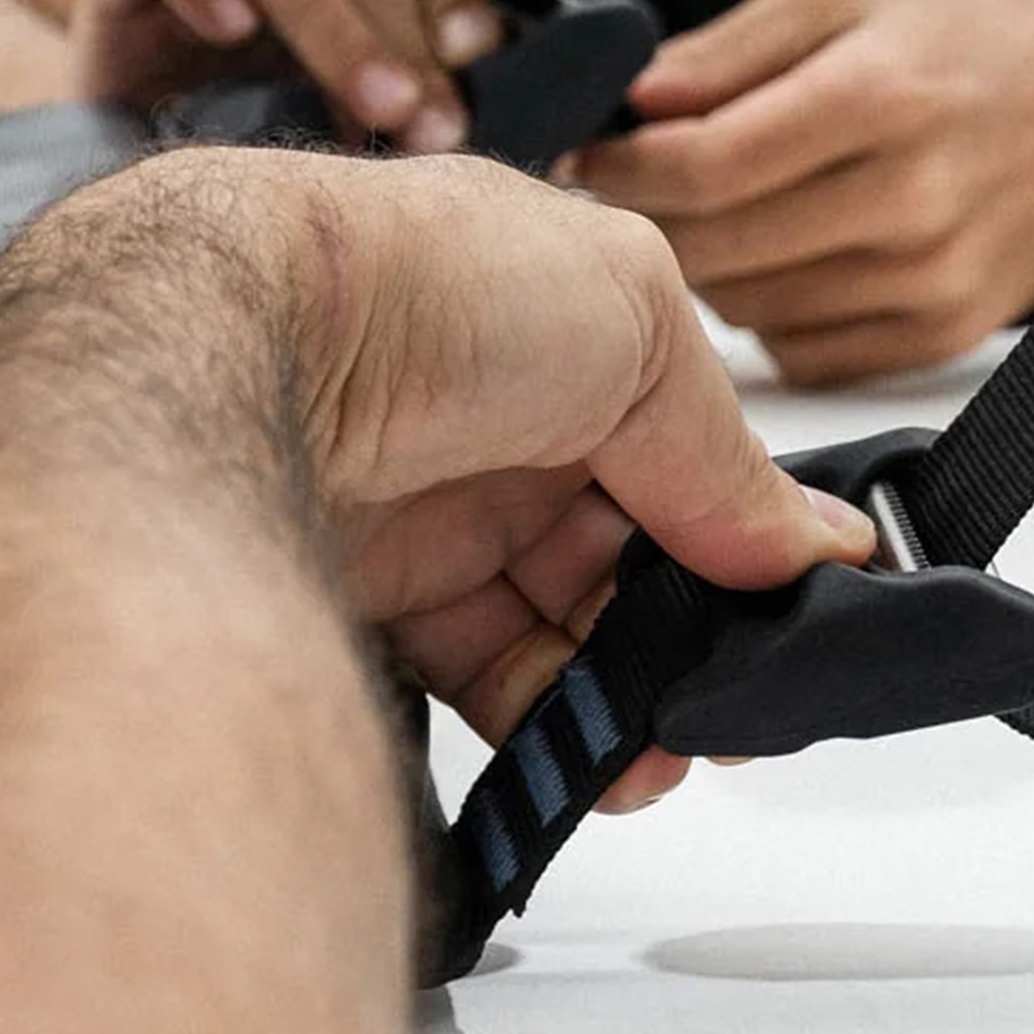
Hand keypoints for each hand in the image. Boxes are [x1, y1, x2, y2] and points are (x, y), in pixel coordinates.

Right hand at [65, 0, 503, 145]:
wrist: (137, 138)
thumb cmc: (265, 116)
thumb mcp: (356, 99)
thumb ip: (420, 79)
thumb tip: (489, 97)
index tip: (476, 54)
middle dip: (403, 35)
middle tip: (430, 125)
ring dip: (332, 24)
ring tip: (370, 107)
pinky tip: (230, 29)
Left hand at [159, 152, 871, 796]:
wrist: (232, 346)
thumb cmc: (419, 279)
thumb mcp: (639, 323)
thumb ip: (724, 451)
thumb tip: (800, 544)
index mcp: (566, 328)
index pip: (680, 451)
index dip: (738, 533)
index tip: (791, 606)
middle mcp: (495, 418)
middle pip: (624, 552)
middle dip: (688, 630)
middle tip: (734, 695)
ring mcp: (431, 510)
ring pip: (560, 628)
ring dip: (627, 692)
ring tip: (668, 743)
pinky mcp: (372, 598)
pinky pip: (481, 682)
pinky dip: (548, 726)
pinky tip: (596, 754)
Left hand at [573, 0, 1033, 384]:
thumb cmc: (958, 48)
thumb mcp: (837, 5)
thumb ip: (723, 51)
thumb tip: (627, 100)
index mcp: (879, 96)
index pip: (705, 164)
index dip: (622, 166)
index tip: (591, 154)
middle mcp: (911, 196)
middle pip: (716, 248)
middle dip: (652, 220)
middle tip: (636, 188)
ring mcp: (931, 278)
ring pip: (748, 311)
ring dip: (709, 269)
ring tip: (725, 213)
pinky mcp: (941, 335)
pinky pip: (802, 355)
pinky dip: (770, 314)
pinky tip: (789, 257)